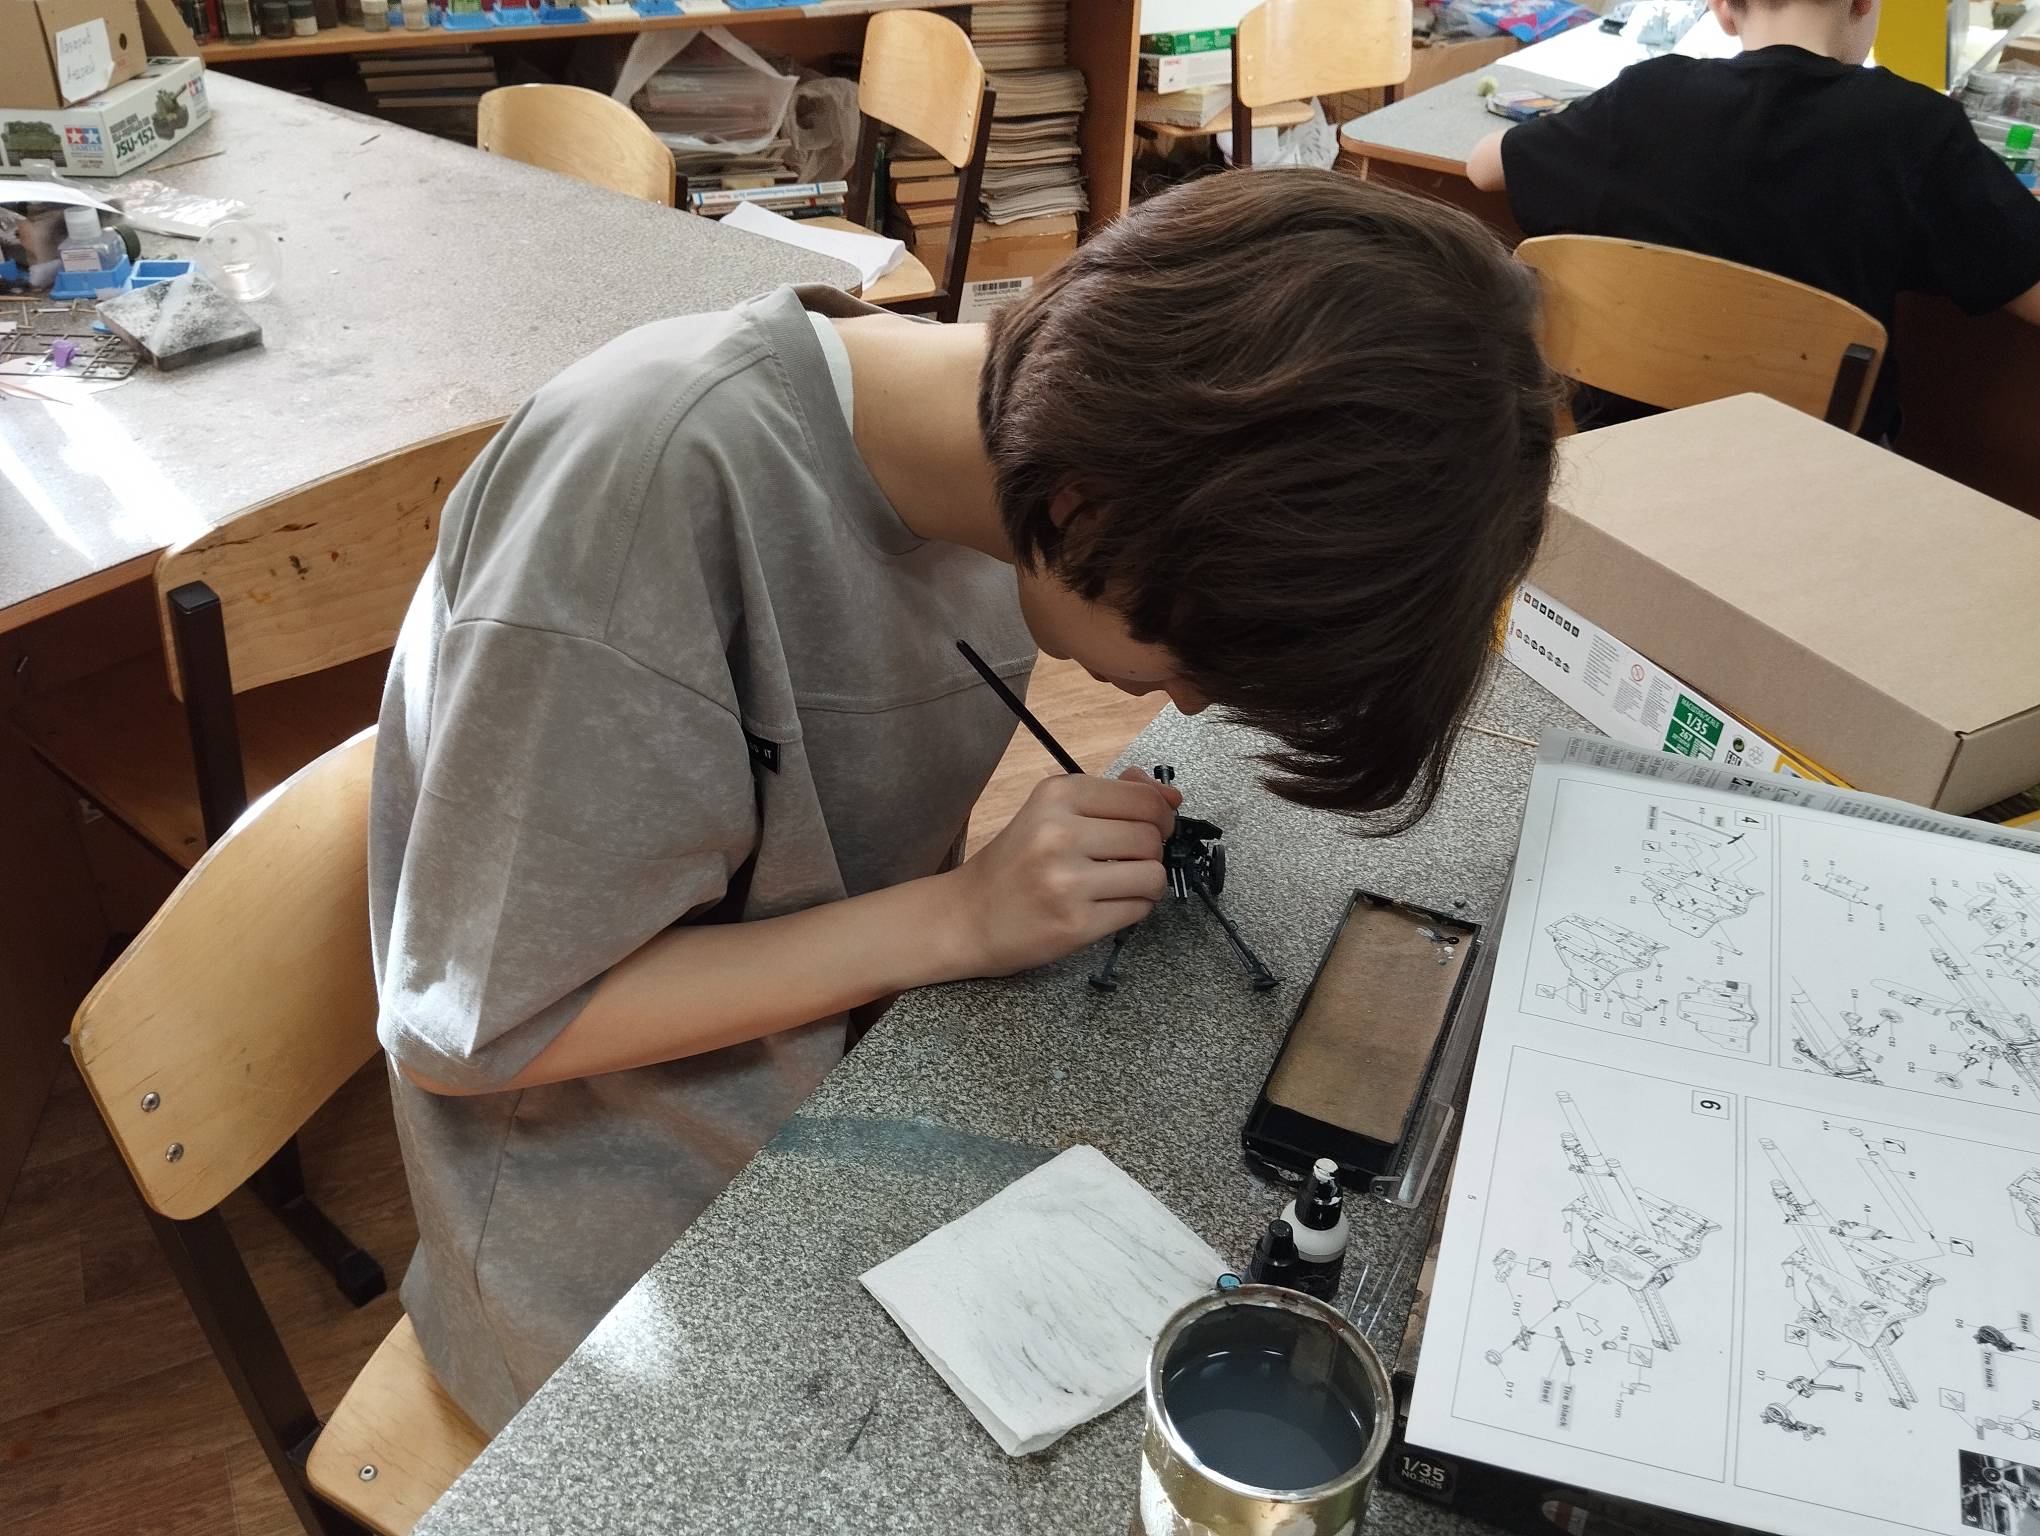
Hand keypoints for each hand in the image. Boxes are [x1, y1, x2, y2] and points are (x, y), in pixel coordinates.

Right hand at [941, 769, 1180, 976]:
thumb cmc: (1015, 863)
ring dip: (1147, 883)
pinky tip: (1106, 905)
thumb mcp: (1053, 813)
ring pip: (1152, 875)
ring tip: (1120, 885)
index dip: (1160, 815)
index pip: (1143, 800)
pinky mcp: (1076, 924)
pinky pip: (1138, 910)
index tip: (1154, 826)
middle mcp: (1060, 834)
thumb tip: (1171, 797)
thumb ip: (1113, 797)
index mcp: (1057, 796)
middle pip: (1151, 837)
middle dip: (1151, 852)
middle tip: (1127, 860)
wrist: (968, 917)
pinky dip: (1132, 908)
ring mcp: (1067, 882)